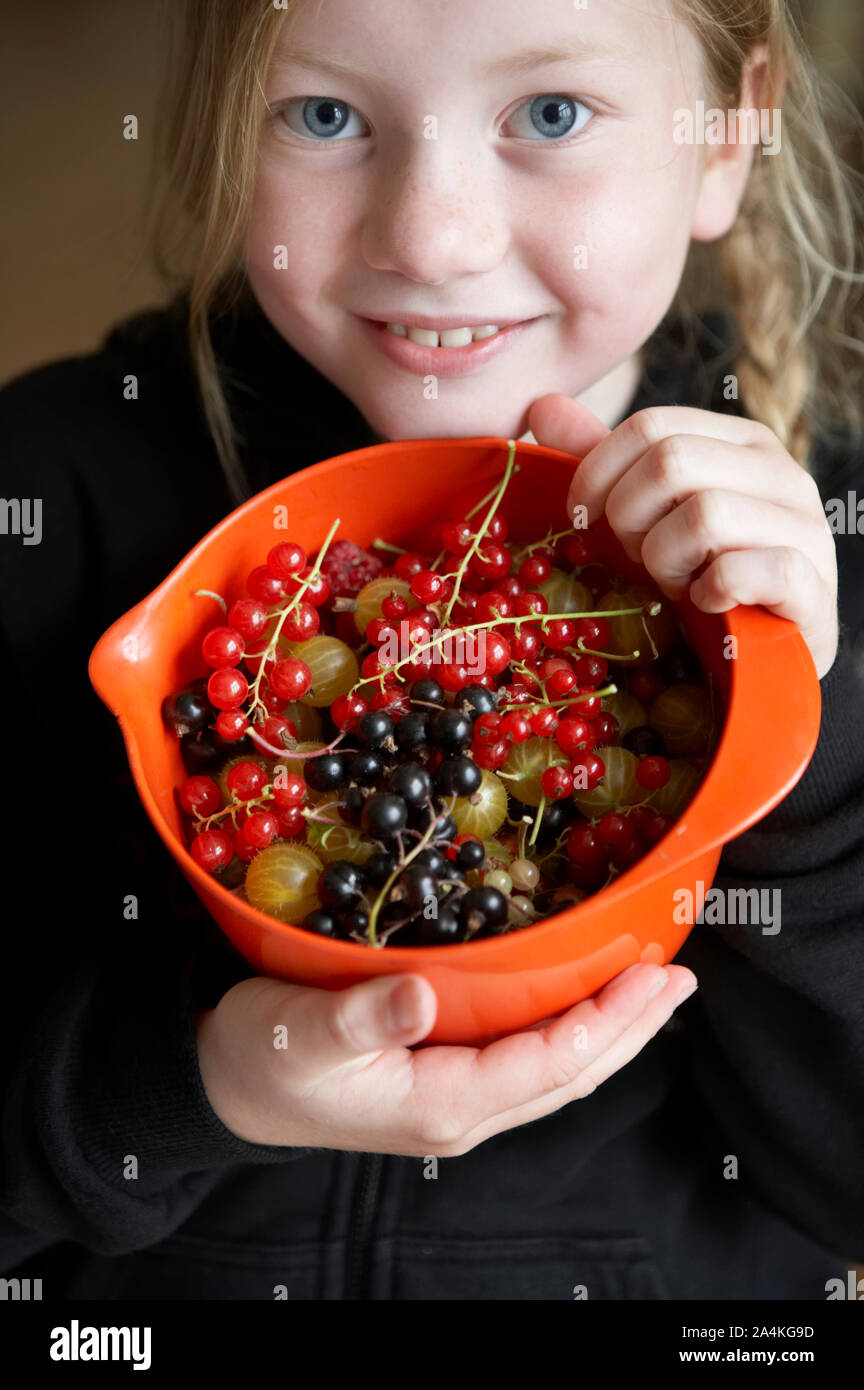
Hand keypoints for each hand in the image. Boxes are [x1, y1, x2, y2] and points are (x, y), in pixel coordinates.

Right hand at [196, 962, 695, 1156]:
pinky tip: (584, 1000)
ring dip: (612, 1030)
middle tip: (680, 977)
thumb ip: (360, 1018)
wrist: (229, 1084)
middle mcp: (465, 1111)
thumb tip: (420, 999)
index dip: (606, 1020)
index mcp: (442, 1103)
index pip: (550, 1063)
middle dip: (631, 1028)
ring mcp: (460, 1101)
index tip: (650, 974)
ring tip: (654, 988)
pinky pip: (531, 1059)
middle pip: (572, 1074)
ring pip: (558, 1071)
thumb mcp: (301, 1032)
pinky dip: (571, 1027)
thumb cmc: (264, 1055)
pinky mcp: (448, 1081)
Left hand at [528, 395, 837, 677]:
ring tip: (679, 585)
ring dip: (668, 562)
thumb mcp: (650, 516)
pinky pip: (742, 570)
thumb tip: (543, 407)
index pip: (650, 425)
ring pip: (704, 515)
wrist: (768, 656)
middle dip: (632, 521)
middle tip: (641, 559)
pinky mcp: (812, 583)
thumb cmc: (703, 578)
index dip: (597, 474)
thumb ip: (603, 463)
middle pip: (672, 463)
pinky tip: (708, 605)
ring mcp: (805, 526)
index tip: (585, 520)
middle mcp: (780, 471)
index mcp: (740, 442)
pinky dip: (708, 593)